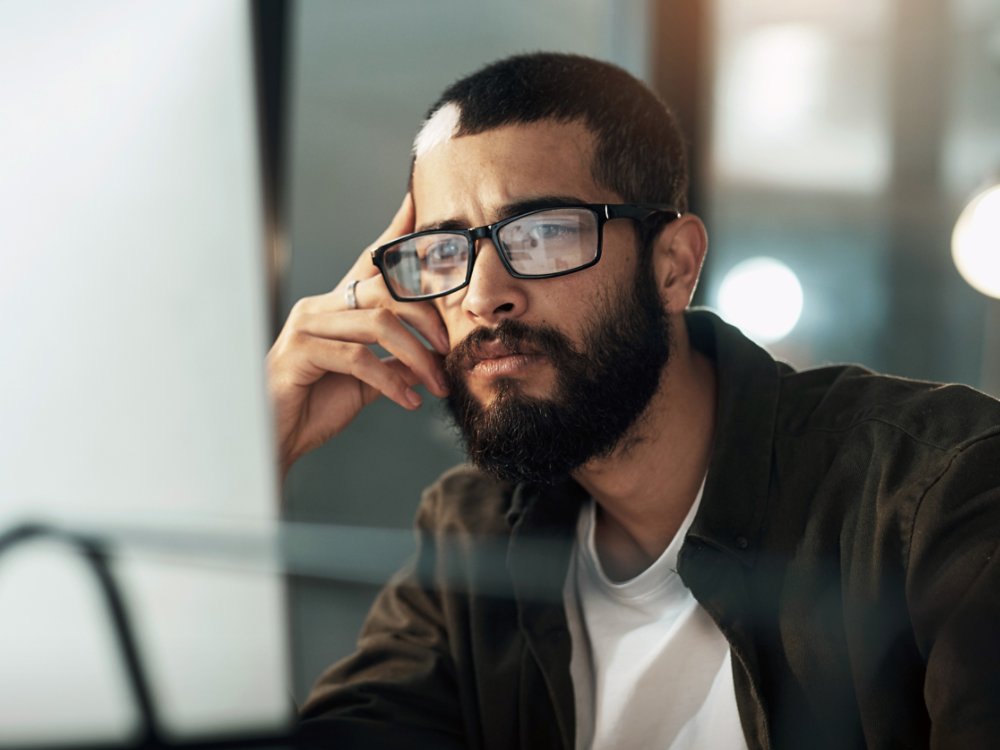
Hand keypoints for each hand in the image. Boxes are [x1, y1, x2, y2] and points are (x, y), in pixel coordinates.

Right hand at [266, 194, 450, 478]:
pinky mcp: (300, 351)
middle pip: (385, 290)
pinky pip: (359, 358)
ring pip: (378, 323)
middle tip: (449, 349)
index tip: (417, 204)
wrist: (274, 439)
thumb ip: (393, 363)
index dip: (394, 233)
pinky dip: (392, 382)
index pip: (370, 263)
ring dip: (417, 356)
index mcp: (336, 307)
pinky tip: (409, 401)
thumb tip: (430, 357)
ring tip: (435, 383)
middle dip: (426, 319)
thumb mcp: (365, 382)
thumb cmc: (313, 406)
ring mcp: (307, 326)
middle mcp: (320, 307)